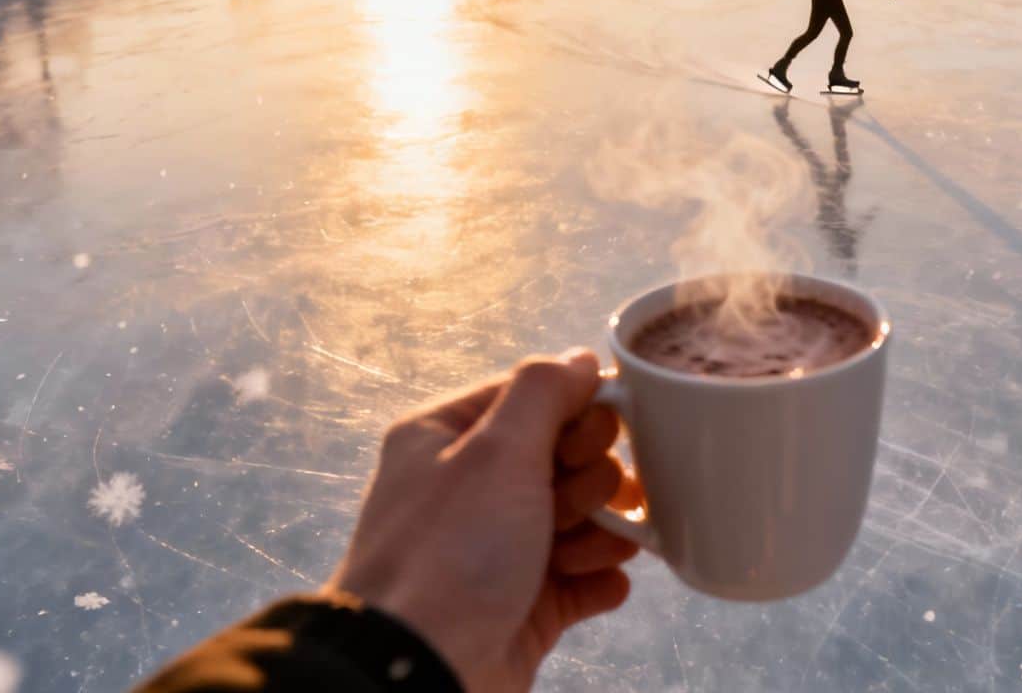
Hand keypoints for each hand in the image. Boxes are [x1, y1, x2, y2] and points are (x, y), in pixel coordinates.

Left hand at [328, 351, 642, 692]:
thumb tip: (581, 360)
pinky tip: (602, 583)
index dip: (576, 413)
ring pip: (583, 516)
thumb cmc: (448, 554)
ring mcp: (500, 549)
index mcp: (448, 437)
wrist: (419, 672)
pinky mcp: (524, 604)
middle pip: (567, 456)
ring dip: (601, 531)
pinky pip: (585, 576)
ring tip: (581, 554)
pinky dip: (601, 577)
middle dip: (591, 479)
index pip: (534, 396)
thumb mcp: (496, 451)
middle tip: (571, 504)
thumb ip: (544, 393)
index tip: (587, 439)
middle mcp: (472, 488)